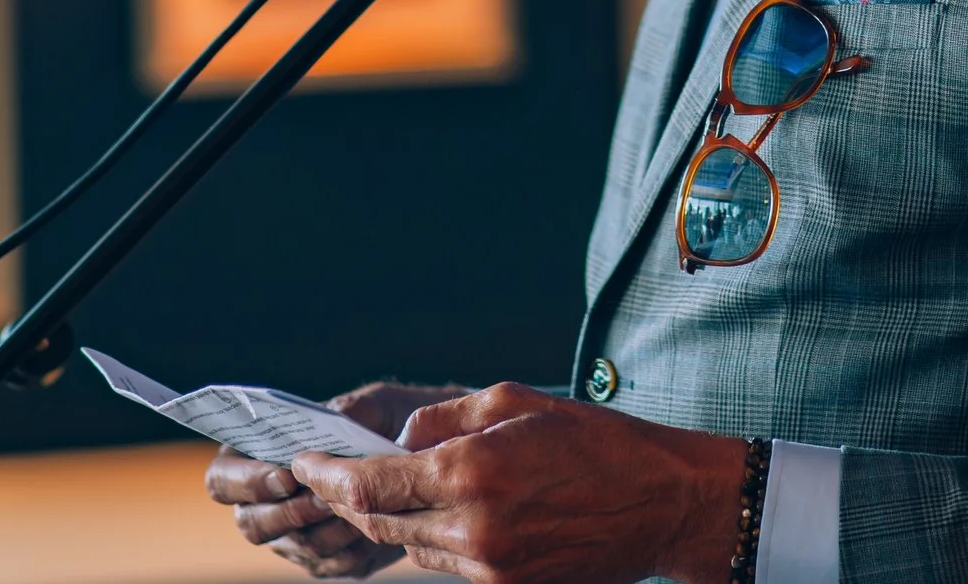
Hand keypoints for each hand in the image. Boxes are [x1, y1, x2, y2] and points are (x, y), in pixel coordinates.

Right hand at [208, 381, 469, 577]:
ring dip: (330, 526)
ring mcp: (294, 537)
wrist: (422, 455)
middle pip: (251, 523)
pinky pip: (334, 564)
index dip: (246, 481)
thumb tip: (334, 420)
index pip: (222, 478)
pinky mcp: (329, 560)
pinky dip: (356, 544)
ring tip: (363, 502)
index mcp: (257, 457)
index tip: (285, 475)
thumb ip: (349, 410)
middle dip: (291, 511)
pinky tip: (379, 520)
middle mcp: (266, 503)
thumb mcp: (373, 405)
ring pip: (298, 546)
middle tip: (327, 496)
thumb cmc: (385, 421)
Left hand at [289, 383, 745, 583]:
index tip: (305, 462)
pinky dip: (431, 538)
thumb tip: (399, 442)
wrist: (662, 503)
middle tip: (328, 474)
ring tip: (386, 488)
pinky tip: (442, 513)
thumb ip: (444, 418)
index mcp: (472, 474)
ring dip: (391, 518)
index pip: (370, 485)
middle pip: (379, 521)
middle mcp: (472, 530)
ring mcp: (488, 569)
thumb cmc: (595, 440)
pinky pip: (446, 564)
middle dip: (346, 497)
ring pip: (409, 546)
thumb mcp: (516, 402)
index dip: (328, 475)